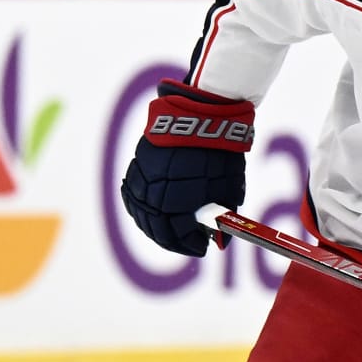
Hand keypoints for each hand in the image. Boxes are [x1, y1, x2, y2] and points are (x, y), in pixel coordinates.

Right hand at [119, 81, 254, 255]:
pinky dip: (140, 209)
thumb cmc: (220, 152)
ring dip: (154, 228)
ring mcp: (142, 180)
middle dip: (173, 241)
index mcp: (176, 203)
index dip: (191, 245)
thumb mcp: (229, 189)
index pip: (179, 236)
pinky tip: (150, 214)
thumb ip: (222, 217)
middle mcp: (154, 194)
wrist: (201, 114)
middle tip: (187, 244)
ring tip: (170, 232)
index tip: (202, 247)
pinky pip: (132, 196)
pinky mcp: (137, 166)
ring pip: (141, 214)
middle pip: (157, 229)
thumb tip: (220, 239)